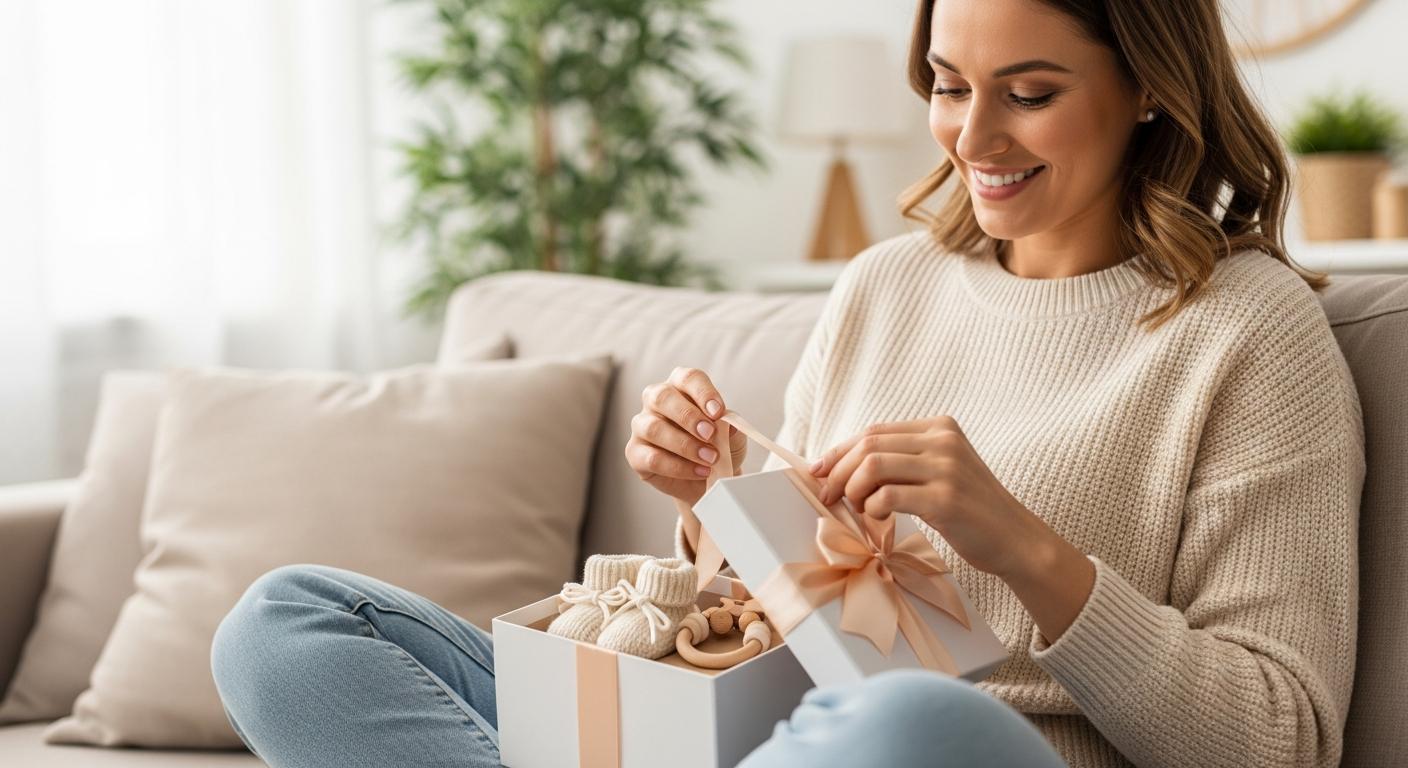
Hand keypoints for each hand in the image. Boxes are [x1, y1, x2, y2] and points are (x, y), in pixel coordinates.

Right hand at [625, 367, 747, 505]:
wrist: (707, 479)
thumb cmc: (715, 448)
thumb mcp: (731, 437)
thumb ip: (731, 428)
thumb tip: (729, 425)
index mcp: (680, 388)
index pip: (687, 378)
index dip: (703, 392)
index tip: (718, 412)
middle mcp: (656, 401)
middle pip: (662, 396)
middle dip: (688, 416)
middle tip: (710, 434)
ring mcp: (642, 426)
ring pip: (654, 428)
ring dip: (685, 445)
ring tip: (709, 458)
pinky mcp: (635, 453)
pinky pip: (652, 458)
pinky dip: (678, 467)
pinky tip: (699, 471)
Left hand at [809, 415, 1051, 578]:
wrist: (1016, 539)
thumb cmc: (970, 511)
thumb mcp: (940, 471)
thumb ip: (903, 461)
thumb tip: (842, 466)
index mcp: (939, 427)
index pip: (874, 431)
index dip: (839, 451)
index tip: (818, 472)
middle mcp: (943, 440)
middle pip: (868, 444)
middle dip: (837, 471)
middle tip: (827, 496)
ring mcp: (946, 468)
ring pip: (873, 466)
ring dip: (853, 490)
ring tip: (858, 509)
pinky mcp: (945, 499)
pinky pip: (887, 496)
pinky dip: (871, 508)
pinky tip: (878, 519)